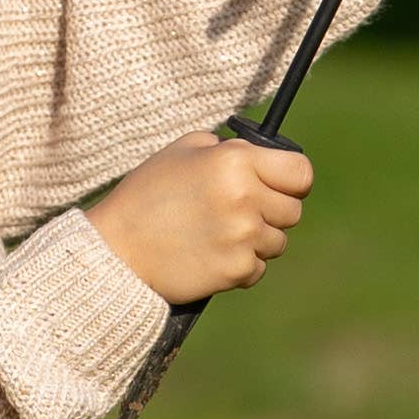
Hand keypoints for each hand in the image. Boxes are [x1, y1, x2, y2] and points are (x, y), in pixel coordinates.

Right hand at [85, 128, 313, 305]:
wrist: (117, 250)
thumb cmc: (147, 194)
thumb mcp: (183, 151)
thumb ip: (228, 148)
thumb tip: (262, 157)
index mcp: (236, 162)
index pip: (301, 173)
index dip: (293, 180)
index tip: (280, 186)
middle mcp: (245, 198)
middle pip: (293, 211)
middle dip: (271, 211)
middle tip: (238, 212)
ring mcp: (243, 237)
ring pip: (278, 242)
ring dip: (256, 240)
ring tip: (218, 234)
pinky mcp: (236, 270)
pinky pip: (258, 268)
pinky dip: (241, 265)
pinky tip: (211, 255)